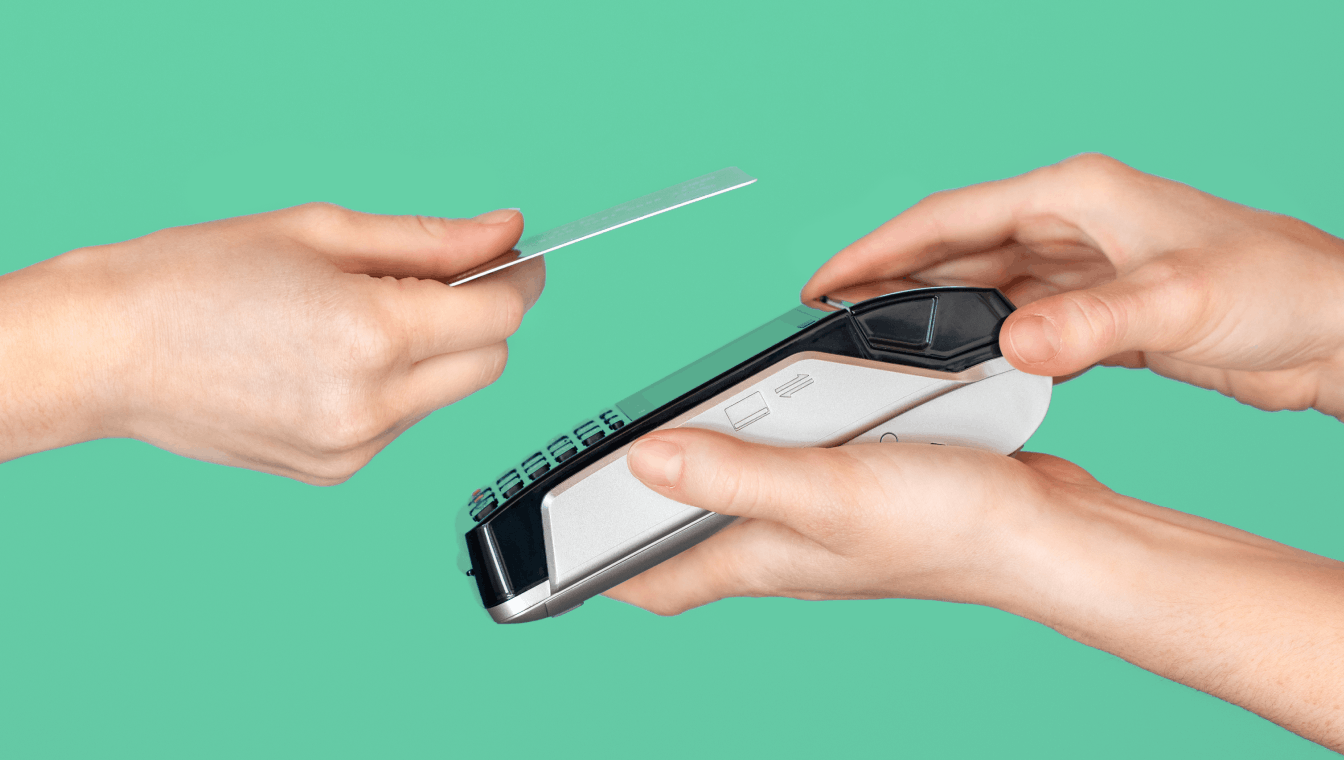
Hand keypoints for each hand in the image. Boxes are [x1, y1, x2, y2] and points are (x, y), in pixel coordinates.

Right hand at [0, 204, 542, 482]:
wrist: (108, 350)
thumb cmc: (195, 277)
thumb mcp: (323, 231)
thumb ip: (432, 239)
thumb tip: (506, 233)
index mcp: (371, 334)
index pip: (501, 314)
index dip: (521, 278)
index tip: (519, 255)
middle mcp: (371, 405)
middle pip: (489, 361)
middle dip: (483, 314)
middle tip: (444, 274)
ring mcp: (353, 448)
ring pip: (446, 394)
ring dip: (434, 351)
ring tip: (360, 312)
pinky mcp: (335, 472)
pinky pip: (402, 422)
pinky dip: (395, 386)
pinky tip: (335, 355)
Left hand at [610, 429, 1343, 749]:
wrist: (1044, 530)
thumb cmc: (948, 524)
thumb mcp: (826, 492)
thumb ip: (733, 476)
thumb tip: (642, 464)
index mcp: (762, 558)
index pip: (655, 582)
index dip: (597, 569)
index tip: (550, 548)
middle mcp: (782, 546)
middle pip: (685, 543)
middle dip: (635, 517)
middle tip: (597, 472)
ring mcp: (819, 521)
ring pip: (736, 503)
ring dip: (696, 474)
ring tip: (664, 435)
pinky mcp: (855, 492)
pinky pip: (787, 472)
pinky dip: (761, 445)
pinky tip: (770, 412)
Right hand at [801, 154, 1343, 418]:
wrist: (1335, 330)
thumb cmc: (1280, 289)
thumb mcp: (1181, 301)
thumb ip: (1090, 325)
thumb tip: (1011, 345)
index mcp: (1076, 197)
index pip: (951, 217)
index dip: (880, 248)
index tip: (827, 278)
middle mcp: (1072, 225)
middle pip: (955, 250)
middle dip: (890, 280)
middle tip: (832, 319)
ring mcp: (1082, 268)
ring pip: (981, 287)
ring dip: (930, 313)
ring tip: (876, 346)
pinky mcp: (1098, 311)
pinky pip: (1016, 321)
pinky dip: (979, 342)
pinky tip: (955, 367)